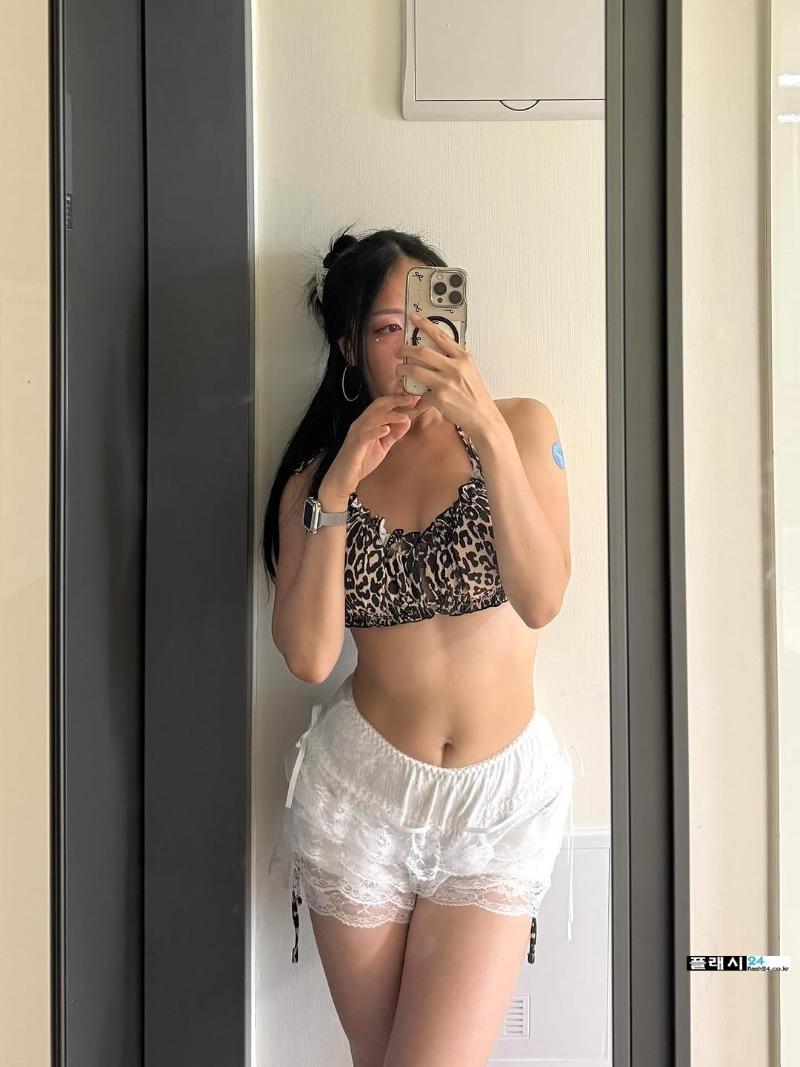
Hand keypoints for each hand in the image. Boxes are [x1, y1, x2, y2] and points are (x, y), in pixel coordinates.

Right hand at [323, 393, 420, 496]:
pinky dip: (376, 431)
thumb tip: (407, 421)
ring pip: (372, 418)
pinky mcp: (354, 446)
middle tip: (412, 400)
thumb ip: (394, 434)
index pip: (382, 405)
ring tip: (404, 417)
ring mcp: (357, 434)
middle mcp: (361, 424)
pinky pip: (365, 435)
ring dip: (390, 416)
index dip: (397, 400)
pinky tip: (386, 430)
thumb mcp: (383, 445)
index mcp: (367, 422)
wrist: (344, 477)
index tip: (414, 398)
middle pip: (377, 406)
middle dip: (395, 401)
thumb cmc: (362, 460)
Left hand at [395, 312, 497, 437]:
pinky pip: (421, 396)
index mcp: (463, 357)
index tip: (413, 318)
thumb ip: (454, 361)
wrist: (483, 416)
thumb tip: (436, 356)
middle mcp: (455, 367)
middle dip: (405, 350)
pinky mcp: (440, 397)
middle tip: (398, 351)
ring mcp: (446, 382)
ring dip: (403, 370)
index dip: (424, 325)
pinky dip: (417, 400)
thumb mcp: (470, 371)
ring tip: (399, 371)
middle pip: (422, 352)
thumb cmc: (476, 396)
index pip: (440, 336)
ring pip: (415, 370)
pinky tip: (415, 401)